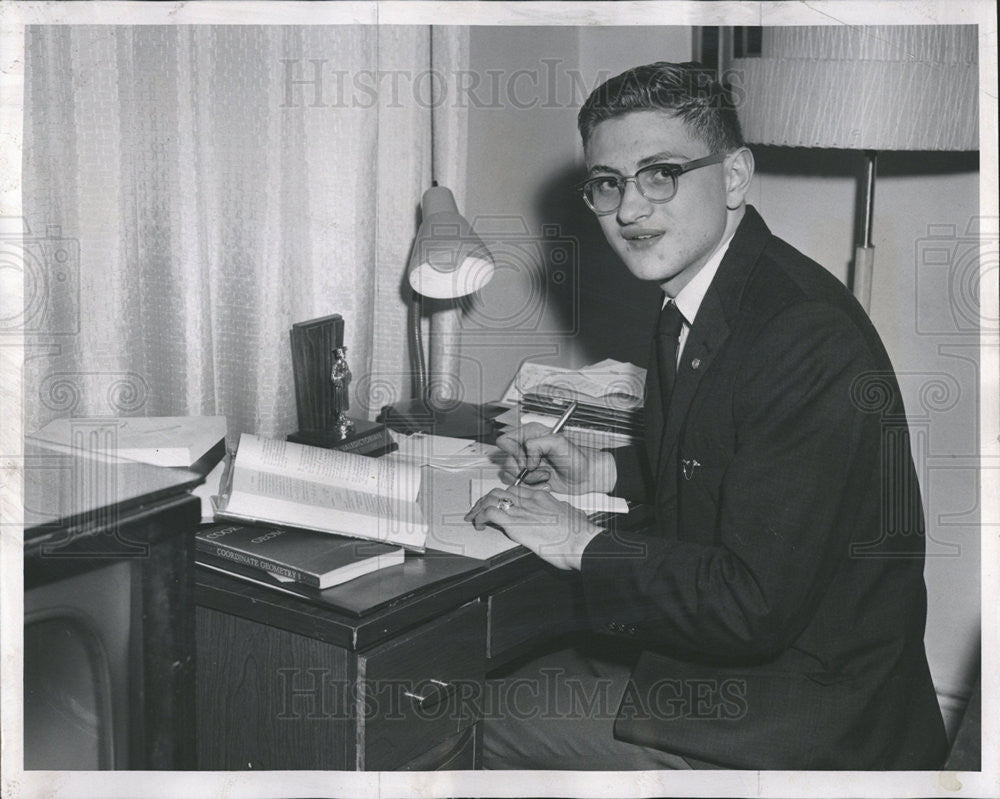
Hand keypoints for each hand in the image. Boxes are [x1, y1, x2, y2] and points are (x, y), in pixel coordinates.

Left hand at [463, 485, 602, 570]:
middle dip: (486, 500)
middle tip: (480, 510)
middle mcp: (529, 500)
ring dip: (479, 508)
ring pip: (491, 499)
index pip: (515, 489)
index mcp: (542, 497)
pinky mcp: (515, 524)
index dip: (503, 495)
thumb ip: (562, 511)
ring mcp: (521, 510)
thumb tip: (564, 512)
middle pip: (500, 491)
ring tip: (475, 517)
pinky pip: (490, 513)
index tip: (497, 503)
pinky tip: (480, 525)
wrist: (581, 541)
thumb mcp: (571, 515)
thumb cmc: (580, 534)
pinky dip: (480, 518)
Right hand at [495, 422, 615, 494]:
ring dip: (529, 479)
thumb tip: (527, 457)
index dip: (513, 452)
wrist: (586, 476)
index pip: (505, 440)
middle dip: (524, 469)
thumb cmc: (577, 458)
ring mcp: (527, 464)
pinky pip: (518, 485)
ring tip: (546, 476)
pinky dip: (532, 487)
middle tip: (540, 469)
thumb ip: (537, 444)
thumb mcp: (559, 443)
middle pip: (506, 461)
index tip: (528, 459)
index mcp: (530, 434)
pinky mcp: (530, 478)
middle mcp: (526, 448)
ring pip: (510, 475)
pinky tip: (545, 483)